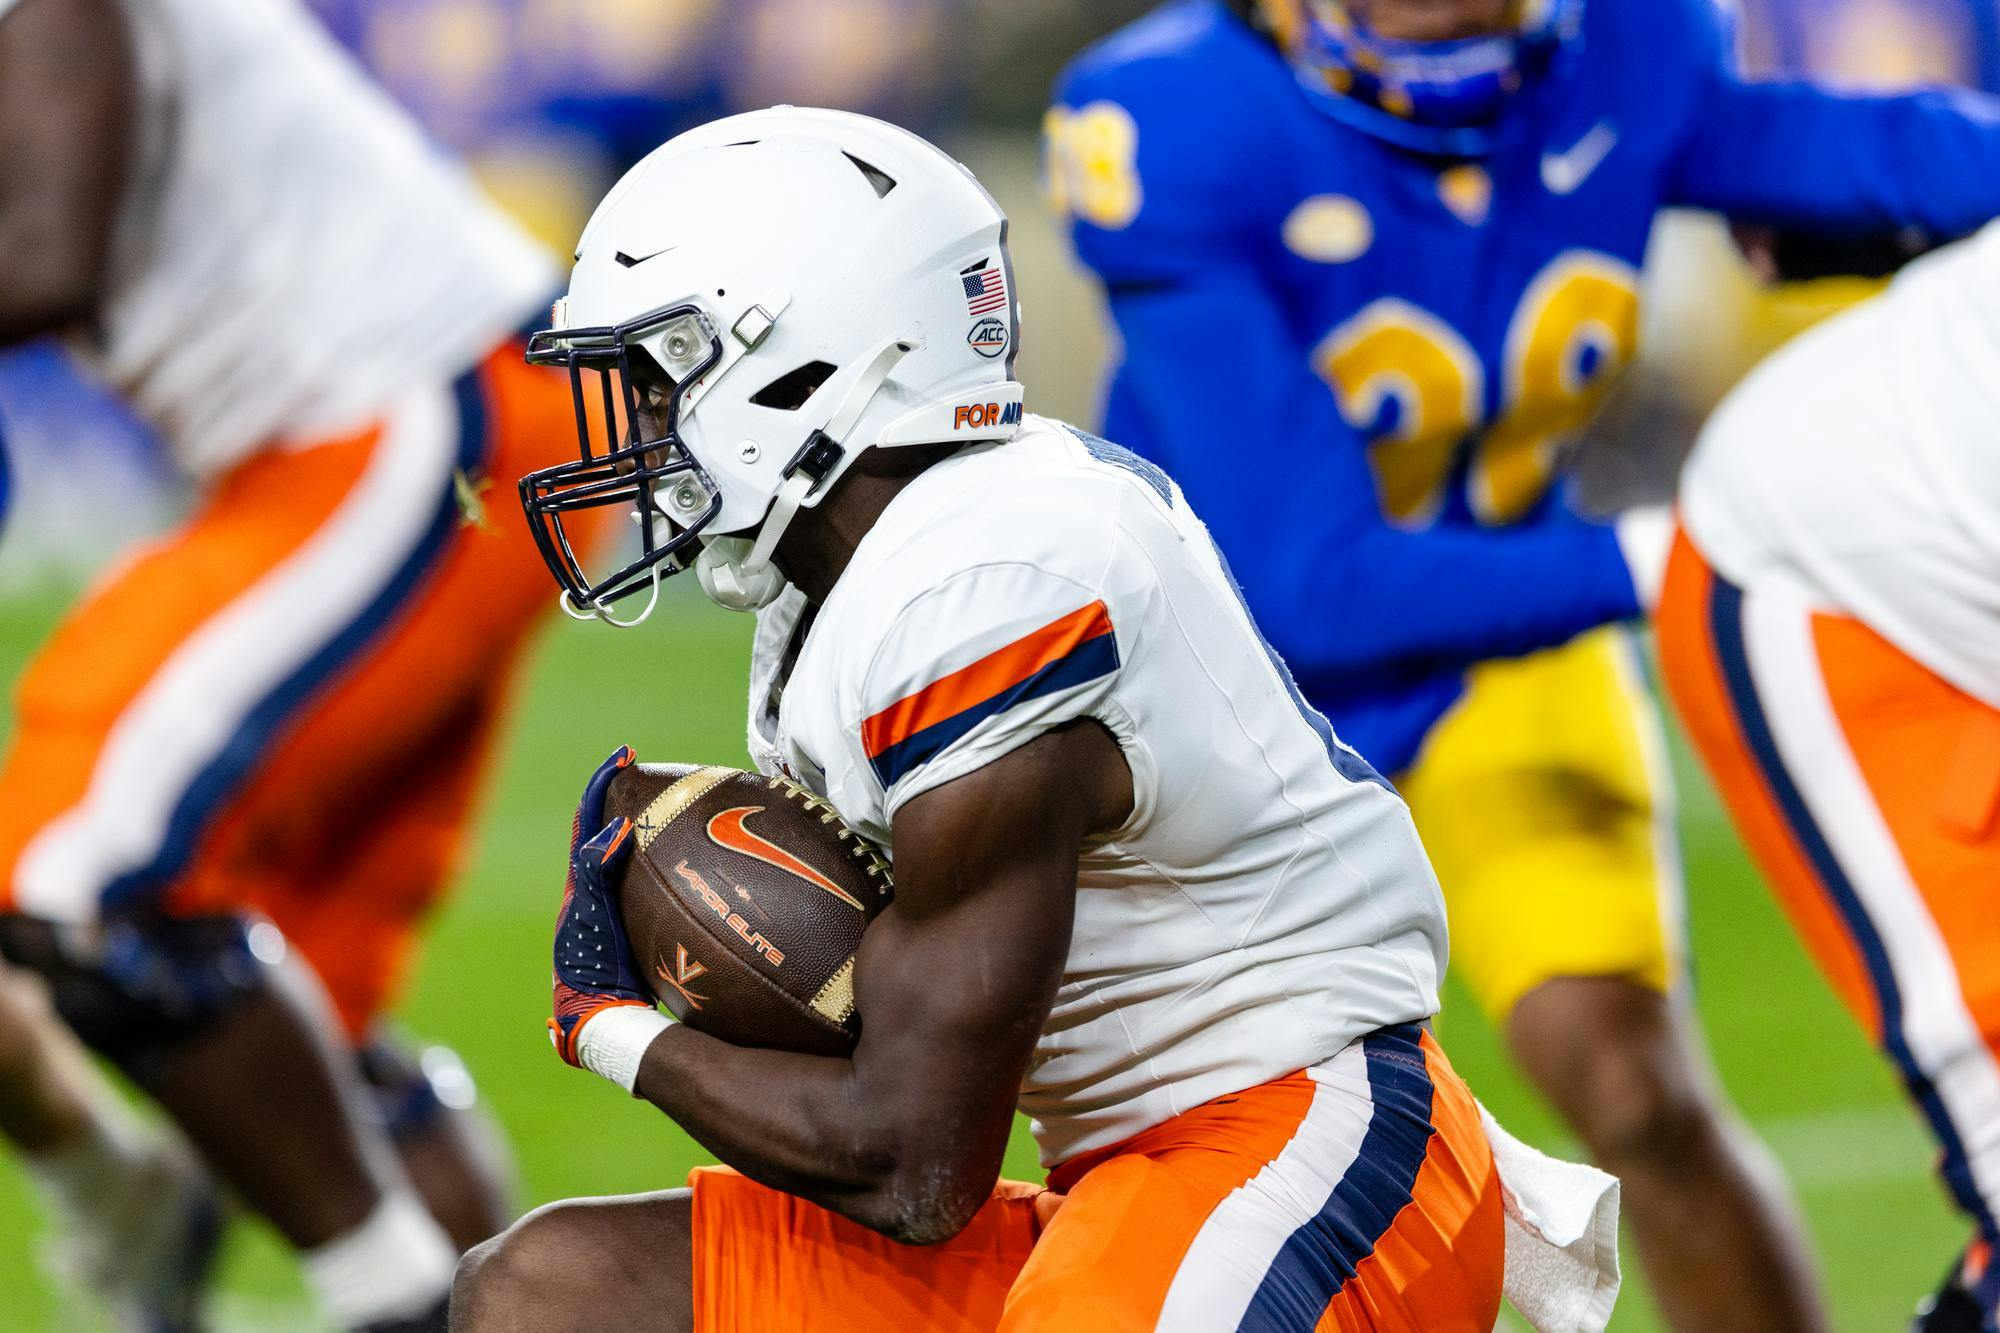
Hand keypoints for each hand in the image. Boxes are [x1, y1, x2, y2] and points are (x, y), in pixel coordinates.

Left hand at [549, 745, 652, 1066]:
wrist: (599, 1013)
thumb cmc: (591, 965)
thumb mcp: (592, 914)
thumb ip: (598, 871)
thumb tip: (616, 828)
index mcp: (580, 878)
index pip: (588, 817)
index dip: (603, 783)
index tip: (625, 754)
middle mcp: (592, 886)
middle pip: (603, 826)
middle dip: (622, 795)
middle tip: (647, 770)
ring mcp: (610, 903)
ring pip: (622, 851)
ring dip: (638, 822)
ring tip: (666, 800)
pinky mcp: (628, 920)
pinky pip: (640, 876)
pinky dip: (656, 856)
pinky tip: (684, 857)